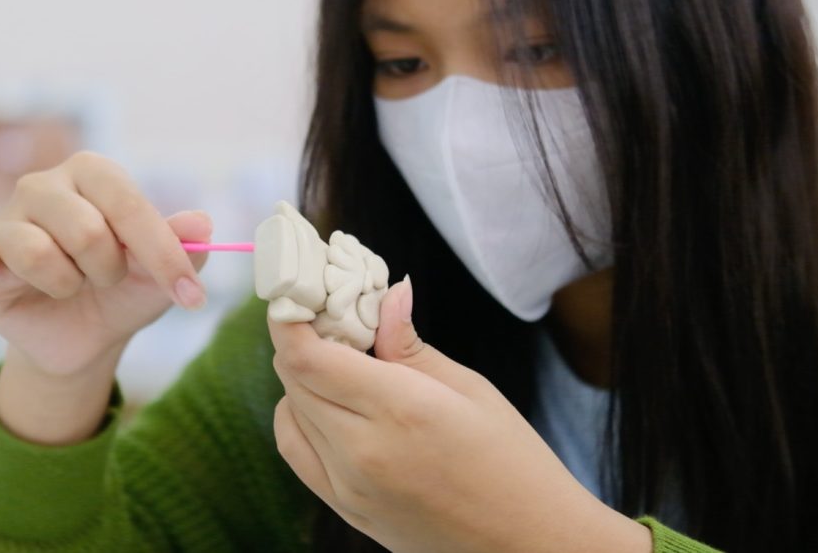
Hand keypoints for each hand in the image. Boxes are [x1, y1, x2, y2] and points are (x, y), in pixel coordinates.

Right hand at [0, 151, 211, 379]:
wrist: (84, 339)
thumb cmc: (123, 292)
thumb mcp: (160, 277)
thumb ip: (183, 249)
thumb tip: (202, 225)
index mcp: (95, 175)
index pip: (130, 205)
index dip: (163, 254)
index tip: (191, 296)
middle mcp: (44, 186)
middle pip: (87, 231)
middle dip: (108, 273)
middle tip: (104, 280)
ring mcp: (3, 219)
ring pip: (39, 253)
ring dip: (67, 287)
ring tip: (68, 287)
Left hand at [268, 277, 651, 552]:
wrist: (528, 544)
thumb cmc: (513, 460)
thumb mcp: (470, 389)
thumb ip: (411, 344)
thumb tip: (388, 293)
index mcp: (398, 409)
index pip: (306, 356)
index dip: (288, 317)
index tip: (293, 290)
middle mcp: (362, 450)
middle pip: (293, 378)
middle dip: (300, 338)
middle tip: (326, 315)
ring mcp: (348, 487)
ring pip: (288, 412)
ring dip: (300, 377)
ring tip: (338, 361)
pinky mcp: (347, 510)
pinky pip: (296, 451)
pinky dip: (298, 417)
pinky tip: (329, 403)